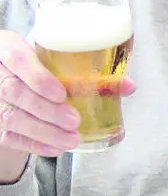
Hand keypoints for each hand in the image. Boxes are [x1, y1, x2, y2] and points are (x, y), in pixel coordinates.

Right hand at [0, 30, 135, 177]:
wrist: (9, 77)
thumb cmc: (39, 66)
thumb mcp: (55, 59)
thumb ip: (89, 70)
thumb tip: (128, 86)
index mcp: (7, 46)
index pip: (16, 57)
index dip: (38, 77)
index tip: (62, 94)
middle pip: (14, 90)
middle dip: (46, 109)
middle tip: (74, 120)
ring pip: (10, 116)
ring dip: (43, 131)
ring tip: (71, 139)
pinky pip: (7, 136)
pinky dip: (33, 144)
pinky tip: (55, 148)